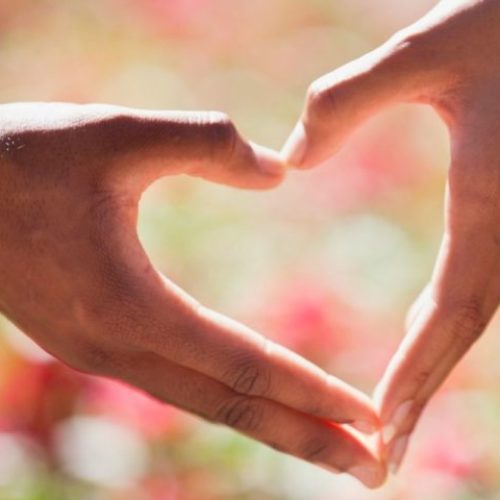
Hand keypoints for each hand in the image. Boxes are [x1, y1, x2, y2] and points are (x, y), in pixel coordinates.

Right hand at [0, 102, 384, 486]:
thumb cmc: (21, 157)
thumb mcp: (119, 135)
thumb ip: (206, 144)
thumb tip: (280, 169)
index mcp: (132, 307)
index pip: (247, 366)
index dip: (314, 393)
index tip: (370, 420)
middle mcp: (119, 348)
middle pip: (233, 409)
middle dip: (307, 440)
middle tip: (374, 469)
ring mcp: (102, 352)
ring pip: (204, 402)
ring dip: (271, 425)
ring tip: (329, 444)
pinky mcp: (93, 339)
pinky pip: (176, 380)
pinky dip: (226, 395)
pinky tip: (252, 394)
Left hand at [282, 0, 499, 474]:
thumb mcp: (426, 51)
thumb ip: (351, 100)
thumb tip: (288, 161)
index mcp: (489, 204)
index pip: (451, 312)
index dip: (418, 372)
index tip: (381, 428)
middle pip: (463, 331)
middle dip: (425, 391)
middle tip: (384, 454)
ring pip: (471, 313)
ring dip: (434, 365)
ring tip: (395, 415)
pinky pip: (475, 282)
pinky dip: (444, 322)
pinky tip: (420, 332)